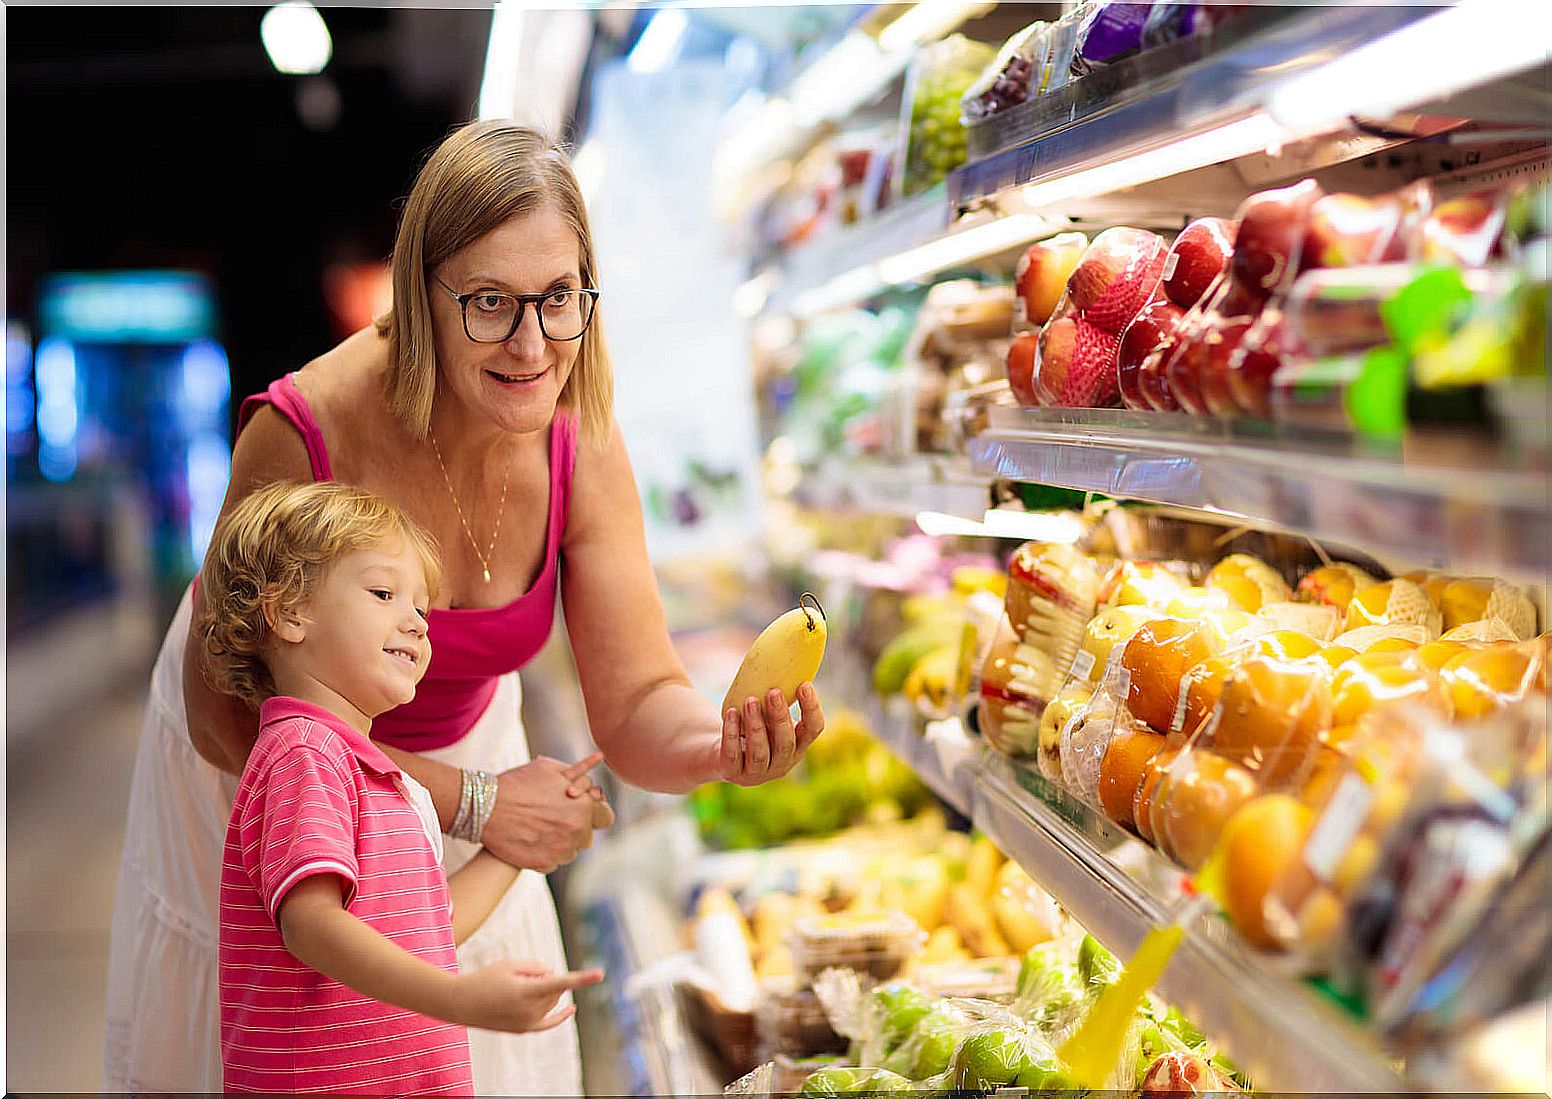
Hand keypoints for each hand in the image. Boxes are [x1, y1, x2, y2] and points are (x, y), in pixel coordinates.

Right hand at [449, 960, 602, 1033]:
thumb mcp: (510, 964)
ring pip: (551, 1001)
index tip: (600, 974)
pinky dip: (561, 1016)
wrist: (461, 1003)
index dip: (581, 978)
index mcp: (526, 991)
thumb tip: (554, 976)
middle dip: (545, 977)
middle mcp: (531, 1010)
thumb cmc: (485, 979)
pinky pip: (548, 1023)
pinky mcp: (524, 1030)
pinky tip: (572, 1009)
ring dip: (542, 990)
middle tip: (520, 975)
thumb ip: (537, 967)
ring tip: (514, 988)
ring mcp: (528, 1023)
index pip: (560, 982)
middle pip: (555, 989)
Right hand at [480, 753, 613, 871]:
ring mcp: (561, 850)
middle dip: (576, 827)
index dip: (593, 812)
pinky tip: (531, 839)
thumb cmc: (518, 783)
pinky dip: (546, 853)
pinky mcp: (544, 864)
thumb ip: (578, 771)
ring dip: (561, 841)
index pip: (605, 817)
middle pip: (587, 835)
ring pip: (571, 850)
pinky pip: (554, 861)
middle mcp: (576, 830)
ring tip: (540, 828)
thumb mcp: (550, 768)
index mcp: (583, 806)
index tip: (579, 809)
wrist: (486, 807)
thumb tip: (598, 758)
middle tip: (554, 817)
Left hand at [716, 681, 824, 786]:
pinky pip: (733, 755)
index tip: (804, 684)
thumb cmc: (748, 723)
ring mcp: (756, 774)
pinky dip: (732, 734)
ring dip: (757, 725)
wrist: (717, 752)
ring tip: (750, 700)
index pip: (813, 730)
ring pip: (760, 753)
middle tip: (773, 691)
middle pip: (786, 743)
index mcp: (796, 746)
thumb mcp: (764, 708)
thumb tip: (779, 643)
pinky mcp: (732, 774)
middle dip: (781, 717)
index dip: (812, 709)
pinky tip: (732, 713)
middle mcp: (781, 764)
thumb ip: (775, 687)